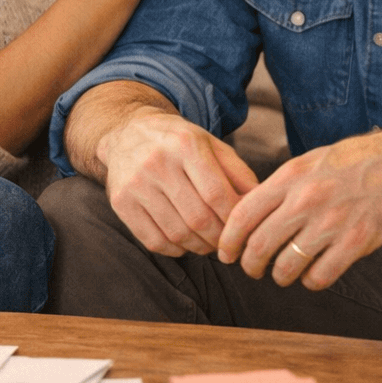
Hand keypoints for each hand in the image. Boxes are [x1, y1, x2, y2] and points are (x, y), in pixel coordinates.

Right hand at [99, 108, 259, 256]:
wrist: (127, 133)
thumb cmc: (178, 142)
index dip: (234, 220)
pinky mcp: (121, 202)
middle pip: (198, 219)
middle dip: (219, 238)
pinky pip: (154, 241)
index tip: (243, 229)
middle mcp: (157, 162)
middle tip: (228, 243)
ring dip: (200, 247)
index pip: (217, 195)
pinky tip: (185, 242)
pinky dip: (175, 250)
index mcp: (185, 145)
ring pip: (177, 234)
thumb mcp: (211, 145)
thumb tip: (260, 205)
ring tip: (209, 243)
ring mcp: (136, 184)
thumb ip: (238, 173)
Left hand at [217, 132, 381, 289]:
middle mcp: (306, 200)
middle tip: (251, 270)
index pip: (242, 215)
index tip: (226, 253)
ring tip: (283, 273)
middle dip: (249, 265)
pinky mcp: (355, 243)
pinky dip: (310, 280)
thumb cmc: (351, 162)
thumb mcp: (307, 162)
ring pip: (286, 268)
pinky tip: (312, 272)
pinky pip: (319, 277)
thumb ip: (278, 188)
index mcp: (289, 177)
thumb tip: (247, 216)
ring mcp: (331, 223)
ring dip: (279, 276)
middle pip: (259, 246)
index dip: (228, 240)